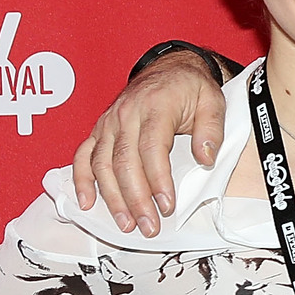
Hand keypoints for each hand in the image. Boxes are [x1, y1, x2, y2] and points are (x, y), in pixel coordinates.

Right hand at [72, 52, 226, 235]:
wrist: (170, 68)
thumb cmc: (191, 88)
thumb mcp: (213, 102)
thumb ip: (212, 130)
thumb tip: (206, 158)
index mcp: (155, 107)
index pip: (152, 149)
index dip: (158, 180)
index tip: (167, 206)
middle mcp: (126, 115)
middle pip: (124, 162)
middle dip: (135, 199)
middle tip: (148, 226)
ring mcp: (109, 122)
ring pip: (102, 164)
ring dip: (111, 197)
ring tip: (125, 224)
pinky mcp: (100, 129)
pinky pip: (84, 155)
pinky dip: (82, 179)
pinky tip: (86, 202)